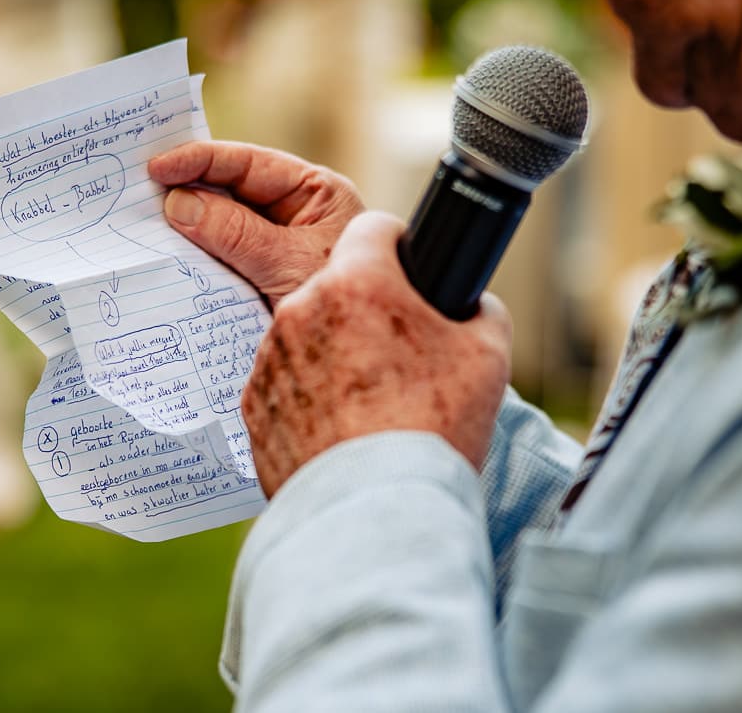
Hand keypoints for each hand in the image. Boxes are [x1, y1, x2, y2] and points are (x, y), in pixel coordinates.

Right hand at [147, 140, 363, 307]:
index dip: (200, 160)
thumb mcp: (288, 263)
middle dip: (187, 190)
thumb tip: (179, 204)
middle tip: (136, 192)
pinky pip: (222, 261)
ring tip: (141, 224)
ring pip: (221, 227)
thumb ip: (235, 233)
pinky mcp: (261, 281)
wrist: (362, 363)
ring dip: (186, 228)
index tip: (157, 167)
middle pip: (231, 191)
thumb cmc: (345, 304)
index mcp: (315, 194)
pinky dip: (195, 260)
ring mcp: (277, 248)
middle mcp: (296, 214)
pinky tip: (167, 260)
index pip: (250, 163)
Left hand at [242, 211, 512, 497]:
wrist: (378, 513)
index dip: (398, 248)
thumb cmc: (434, 430)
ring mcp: (270, 360)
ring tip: (369, 401)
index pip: (373, 230)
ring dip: (333, 352)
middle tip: (396, 354)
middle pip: (336, 287)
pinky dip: (308, 396)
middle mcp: (301, 310)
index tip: (406, 271)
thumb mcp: (488, 355)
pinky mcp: (253, 406)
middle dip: (364, 310)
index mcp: (357, 284)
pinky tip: (340, 426)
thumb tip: (467, 302)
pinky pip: (285, 383)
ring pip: (307, 335)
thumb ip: (477, 309)